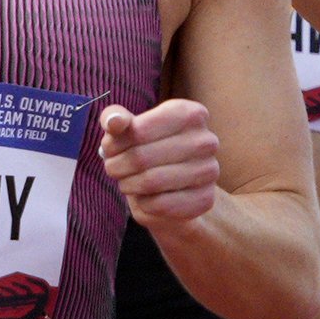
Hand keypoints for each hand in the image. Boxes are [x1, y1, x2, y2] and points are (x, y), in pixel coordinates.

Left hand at [99, 97, 220, 231]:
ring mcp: (210, 170)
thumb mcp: (127, 129)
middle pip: (141, 158)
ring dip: (127, 185)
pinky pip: (160, 204)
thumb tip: (114, 121)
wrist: (173, 186)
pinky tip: (146, 196)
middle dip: (116, 166)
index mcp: (189, 114)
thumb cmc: (146, 149)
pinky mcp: (205, 199)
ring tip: (127, 181)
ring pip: (151, 182)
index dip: (113, 144)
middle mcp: (206, 140)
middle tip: (113, 169)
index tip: (109, 149)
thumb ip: (115, 118)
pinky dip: (143, 203)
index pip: (138, 131)